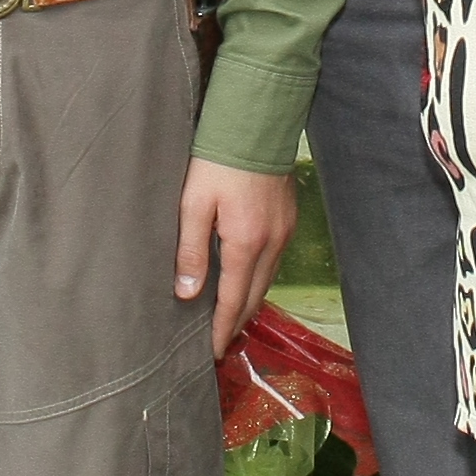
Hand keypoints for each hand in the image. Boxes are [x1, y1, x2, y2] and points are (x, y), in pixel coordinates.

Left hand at [175, 160, 295, 352]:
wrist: (256, 124)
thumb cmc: (218, 160)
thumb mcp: (193, 204)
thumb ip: (190, 251)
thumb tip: (186, 293)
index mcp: (245, 244)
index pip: (232, 300)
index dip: (222, 328)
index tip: (213, 351)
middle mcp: (271, 244)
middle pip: (254, 297)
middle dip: (237, 323)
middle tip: (222, 343)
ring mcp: (284, 232)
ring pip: (266, 282)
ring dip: (249, 303)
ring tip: (232, 321)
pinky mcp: (289, 220)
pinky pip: (275, 263)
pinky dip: (260, 281)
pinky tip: (249, 283)